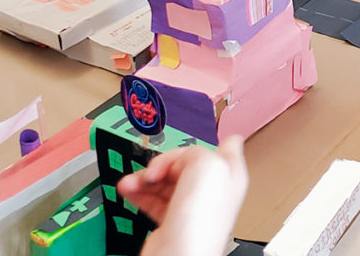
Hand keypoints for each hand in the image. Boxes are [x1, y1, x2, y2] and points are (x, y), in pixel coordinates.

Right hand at [118, 135, 248, 255]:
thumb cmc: (201, 221)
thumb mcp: (205, 165)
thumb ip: (195, 151)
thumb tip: (180, 159)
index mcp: (230, 173)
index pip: (228, 146)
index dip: (210, 139)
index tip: (195, 138)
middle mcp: (214, 190)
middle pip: (187, 163)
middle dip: (164, 161)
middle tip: (154, 168)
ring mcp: (192, 207)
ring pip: (166, 180)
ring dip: (146, 177)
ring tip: (132, 181)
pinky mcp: (172, 221)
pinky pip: (154, 198)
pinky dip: (140, 192)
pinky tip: (129, 189)